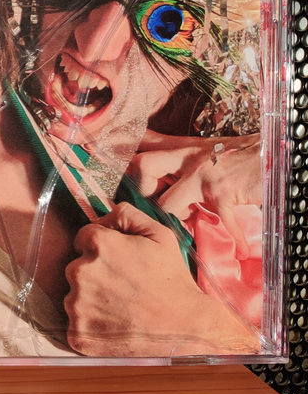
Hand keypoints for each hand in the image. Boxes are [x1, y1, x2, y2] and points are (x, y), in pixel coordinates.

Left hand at [64, 202, 258, 356]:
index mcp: (97, 245)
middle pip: (76, 267)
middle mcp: (80, 272)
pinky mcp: (78, 334)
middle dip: (95, 273)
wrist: (186, 330)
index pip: (83, 238)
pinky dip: (91, 325)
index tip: (117, 261)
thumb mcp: (160, 236)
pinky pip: (76, 324)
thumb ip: (128, 215)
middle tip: (124, 287)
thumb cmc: (174, 282)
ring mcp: (76, 305)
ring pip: (74, 296)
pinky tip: (115, 325)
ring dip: (91, 300)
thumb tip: (106, 213)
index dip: (101, 247)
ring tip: (122, 307)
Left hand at [128, 132, 260, 257]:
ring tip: (191, 223)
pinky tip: (240, 247)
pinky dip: (231, 237)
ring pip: (167, 202)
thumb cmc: (243, 153)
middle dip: (140, 191)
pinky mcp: (224, 194)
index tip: (117, 176)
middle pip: (143, 166)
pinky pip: (220, 222)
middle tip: (151, 206)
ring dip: (175, 219)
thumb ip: (179, 152)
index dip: (125, 159)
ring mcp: (205, 176)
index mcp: (184, 148)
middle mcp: (189, 158)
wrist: (277, 153)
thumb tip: (148, 153)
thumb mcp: (207, 147)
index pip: (144, 146)